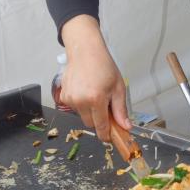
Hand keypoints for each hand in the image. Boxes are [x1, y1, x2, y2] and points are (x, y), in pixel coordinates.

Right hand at [60, 15, 129, 141]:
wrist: (85, 51)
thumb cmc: (103, 66)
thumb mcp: (118, 87)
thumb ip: (120, 110)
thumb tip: (125, 126)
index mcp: (96, 99)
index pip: (101, 126)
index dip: (106, 135)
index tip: (111, 138)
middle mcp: (80, 101)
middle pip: (91, 123)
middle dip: (99, 120)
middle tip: (106, 107)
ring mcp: (70, 99)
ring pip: (82, 116)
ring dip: (90, 111)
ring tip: (96, 94)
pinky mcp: (64, 96)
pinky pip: (75, 107)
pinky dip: (81, 104)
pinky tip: (86, 90)